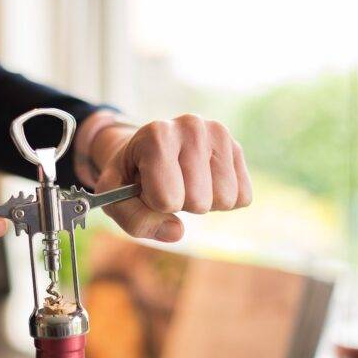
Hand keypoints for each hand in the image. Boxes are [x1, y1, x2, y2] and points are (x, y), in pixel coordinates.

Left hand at [85, 113, 251, 241]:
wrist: (147, 148)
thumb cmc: (131, 175)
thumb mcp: (115, 197)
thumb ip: (135, 219)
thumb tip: (177, 231)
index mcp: (156, 135)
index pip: (167, 199)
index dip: (155, 204)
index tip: (147, 186)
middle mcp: (191, 126)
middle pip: (199, 202)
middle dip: (181, 205)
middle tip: (168, 184)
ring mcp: (218, 134)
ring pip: (225, 200)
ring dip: (204, 203)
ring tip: (185, 182)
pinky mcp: (236, 147)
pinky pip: (242, 197)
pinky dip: (222, 200)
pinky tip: (204, 182)